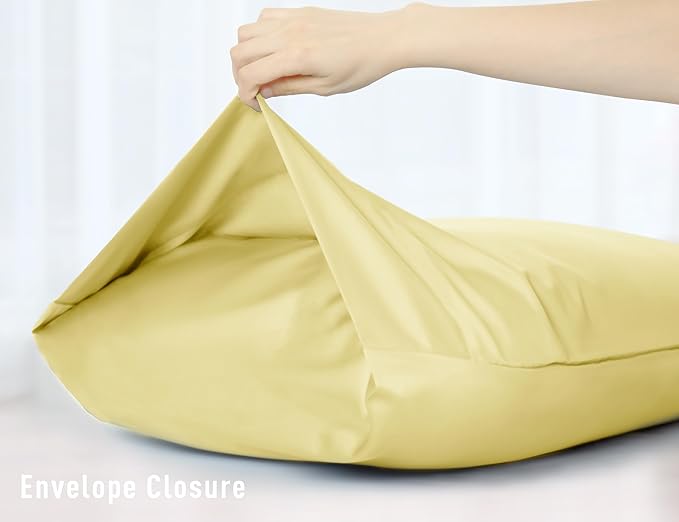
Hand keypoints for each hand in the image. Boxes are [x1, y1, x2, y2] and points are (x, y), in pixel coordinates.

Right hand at [230, 6, 407, 110]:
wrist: (383, 39)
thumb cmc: (361, 66)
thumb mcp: (325, 88)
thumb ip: (289, 87)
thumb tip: (263, 91)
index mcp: (297, 56)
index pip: (250, 74)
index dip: (245, 94)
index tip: (255, 105)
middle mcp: (290, 34)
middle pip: (240, 52)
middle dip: (240, 76)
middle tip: (256, 89)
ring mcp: (293, 19)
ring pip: (246, 33)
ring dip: (247, 54)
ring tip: (263, 70)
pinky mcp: (299, 11)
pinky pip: (264, 17)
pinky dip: (259, 35)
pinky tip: (275, 50)